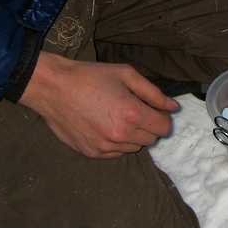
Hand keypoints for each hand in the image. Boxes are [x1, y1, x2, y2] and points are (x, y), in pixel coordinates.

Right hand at [18, 51, 179, 157]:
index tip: (153, 108)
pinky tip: (104, 125)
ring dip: (132, 135)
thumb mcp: (126, 74)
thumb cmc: (90, 77)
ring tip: (116, 117)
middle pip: (151, 139)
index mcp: (131, 114)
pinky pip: (116, 153)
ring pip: (134, 148)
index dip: (162, 117)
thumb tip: (173, 107)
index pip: (164, 128)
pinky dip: (116, 143)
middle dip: (148, 125)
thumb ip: (153, 93)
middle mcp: (120, 135)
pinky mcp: (91, 153)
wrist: (53, 88)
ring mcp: (105, 146)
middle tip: (133, 110)